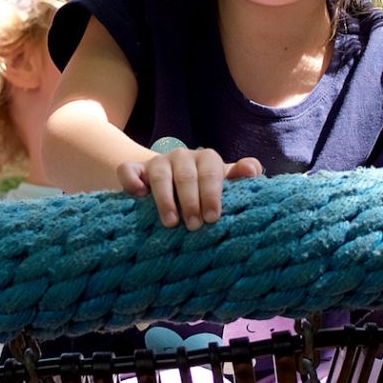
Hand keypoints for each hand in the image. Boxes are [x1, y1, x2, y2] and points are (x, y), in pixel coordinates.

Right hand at [117, 145, 263, 228]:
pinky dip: (131, 181)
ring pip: (160, 174)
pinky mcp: (135, 169)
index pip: (211, 171)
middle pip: (186, 175)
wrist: (168, 184)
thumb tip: (254, 170)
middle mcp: (181, 156)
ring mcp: (157, 162)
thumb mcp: (222, 184)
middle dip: (191, 201)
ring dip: (165, 199)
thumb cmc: (202, 190)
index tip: (213, 217)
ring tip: (171, 223)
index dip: (212, 194)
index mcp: (206, 159)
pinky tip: (137, 196)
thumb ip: (238, 178)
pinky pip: (129, 170)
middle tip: (195, 226)